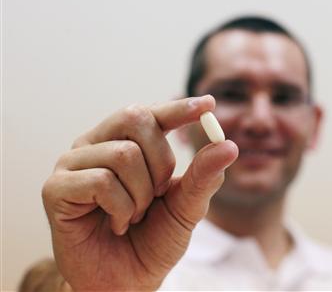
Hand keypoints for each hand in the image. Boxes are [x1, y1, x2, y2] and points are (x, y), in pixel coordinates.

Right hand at [42, 95, 237, 290]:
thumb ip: (204, 176)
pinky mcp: (56, 188)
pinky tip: (117, 224)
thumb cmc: (153, 240)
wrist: (125, 281)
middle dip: (161, 162)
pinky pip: (101, 181)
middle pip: (135, 118)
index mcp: (126, 142)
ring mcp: (73, 163)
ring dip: (142, 194)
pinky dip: (122, 209)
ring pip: (123, 154)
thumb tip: (228, 145)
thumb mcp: (186, 207)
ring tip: (134, 215)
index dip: (178, 108)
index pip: (152, 113)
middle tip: (158, 194)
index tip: (208, 104)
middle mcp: (97, 144)